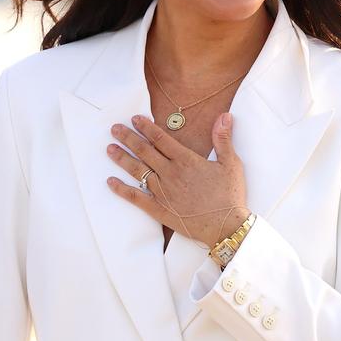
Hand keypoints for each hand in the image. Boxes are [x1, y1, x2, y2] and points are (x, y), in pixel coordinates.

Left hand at [106, 111, 249, 246]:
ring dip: (122, 158)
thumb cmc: (230, 195)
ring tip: (109, 148)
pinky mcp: (158, 209)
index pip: (161, 139)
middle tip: (114, 128)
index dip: (146, 127)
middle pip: (144, 151)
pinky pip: (136, 197)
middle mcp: (170, 173)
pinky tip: (110, 181)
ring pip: (137, 170)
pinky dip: (121, 189)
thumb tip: (225, 115)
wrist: (225, 226)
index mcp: (186, 160)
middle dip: (128, 138)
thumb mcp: (231, 163)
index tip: (134, 119)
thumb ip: (223, 139)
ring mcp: (162, 191)